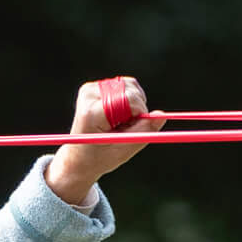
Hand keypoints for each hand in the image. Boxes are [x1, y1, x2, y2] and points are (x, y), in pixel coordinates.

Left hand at [44, 77, 162, 207]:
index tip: (134, 127)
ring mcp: (91, 89)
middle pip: (130, 89)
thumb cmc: (100, 156)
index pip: (127, 98)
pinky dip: (131, 99)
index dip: (140, 112)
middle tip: (127, 126)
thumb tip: (162, 115)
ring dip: (135, 103)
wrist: (80, 156)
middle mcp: (89, 96)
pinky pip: (125, 85)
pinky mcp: (96, 87)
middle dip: (138, 108)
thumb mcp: (125, 149)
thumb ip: (144, 132)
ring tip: (123, 122)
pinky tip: (121, 114)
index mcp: (91, 113)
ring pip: (130, 85)